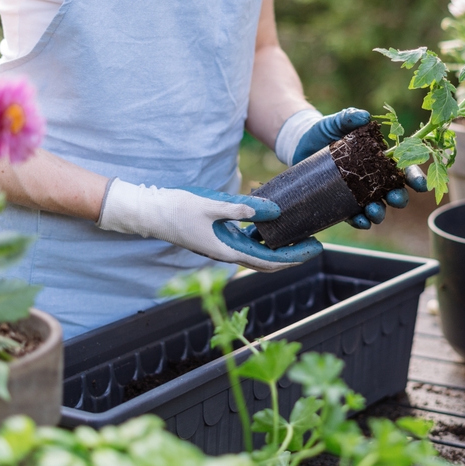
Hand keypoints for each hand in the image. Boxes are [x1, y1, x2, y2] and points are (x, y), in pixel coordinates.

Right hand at [97, 179, 321, 271]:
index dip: (294, 257)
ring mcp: (222, 246)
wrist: (149, 212)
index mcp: (227, 250)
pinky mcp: (217, 238)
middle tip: (315, 244)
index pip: (269, 261)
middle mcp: (227, 253)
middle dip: (292, 255)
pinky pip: (246, 242)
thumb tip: (275, 211)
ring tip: (299, 233)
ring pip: (258, 252)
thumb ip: (243, 208)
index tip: (315, 249)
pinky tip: (271, 225)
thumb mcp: (211, 204)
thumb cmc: (176, 208)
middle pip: (267, 260)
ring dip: (279, 246)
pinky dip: (263, 237)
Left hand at [275, 107, 429, 230]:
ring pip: (376, 206)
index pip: (402, 168)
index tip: (420, 185)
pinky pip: (353, 216)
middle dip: (399, 198)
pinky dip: (360, 221)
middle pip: (393, 191)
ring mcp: (357, 192)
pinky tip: (362, 222)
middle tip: (396, 199)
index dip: (414, 176)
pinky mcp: (340, 201)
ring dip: (379, 212)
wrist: (300, 143)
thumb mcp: (337, 121)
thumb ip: (349, 116)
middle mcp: (372, 177)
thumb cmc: (324, 130)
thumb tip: (364, 116)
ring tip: (374, 212)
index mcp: (378, 157)